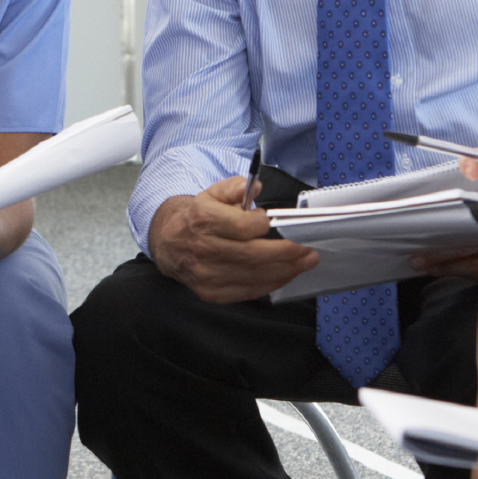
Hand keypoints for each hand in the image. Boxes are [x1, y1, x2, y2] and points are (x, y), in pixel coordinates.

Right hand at [146, 181, 318, 302]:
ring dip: (285, 271)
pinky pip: (247, 292)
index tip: (275, 222)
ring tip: (303, 263)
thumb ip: (235, 187)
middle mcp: (204, 249)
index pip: (242, 227)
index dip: (264, 225)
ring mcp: (206, 274)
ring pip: (253, 276)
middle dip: (286, 254)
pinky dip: (270, 284)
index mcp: (204, 220)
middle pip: (252, 255)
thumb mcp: (212, 193)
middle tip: (307, 251)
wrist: (170, 242)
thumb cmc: (199, 218)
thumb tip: (253, 186)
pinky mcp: (210, 292)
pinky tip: (284, 275)